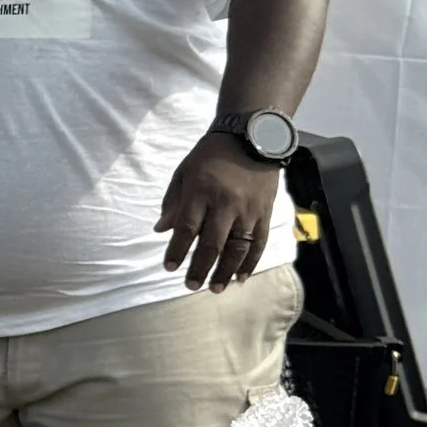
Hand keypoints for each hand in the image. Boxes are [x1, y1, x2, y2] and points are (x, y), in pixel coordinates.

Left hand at [156, 133, 280, 289]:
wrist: (252, 138)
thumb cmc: (211, 155)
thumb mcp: (184, 172)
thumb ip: (173, 202)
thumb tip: (161, 230)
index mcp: (201, 192)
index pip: (187, 228)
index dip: (177, 250)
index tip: (169, 267)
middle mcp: (226, 204)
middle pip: (212, 244)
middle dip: (200, 268)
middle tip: (191, 286)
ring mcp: (248, 210)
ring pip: (237, 248)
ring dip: (225, 271)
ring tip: (215, 288)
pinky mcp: (265, 213)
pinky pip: (258, 243)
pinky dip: (250, 262)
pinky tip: (241, 278)